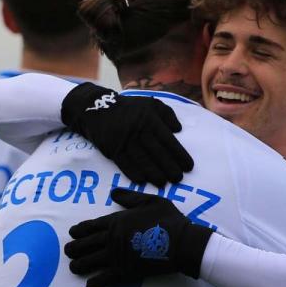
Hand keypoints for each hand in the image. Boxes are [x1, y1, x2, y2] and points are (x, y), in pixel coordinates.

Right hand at [61, 82, 194, 186]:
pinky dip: (133, 172)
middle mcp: (138, 130)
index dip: (179, 154)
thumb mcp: (149, 103)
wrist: (97, 108)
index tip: (188, 166)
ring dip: (153, 173)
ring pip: (141, 160)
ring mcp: (124, 140)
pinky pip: (124, 163)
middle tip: (178, 179)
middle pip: (156, 152)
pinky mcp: (112, 148)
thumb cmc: (129, 108)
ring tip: (163, 183)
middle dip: (169, 167)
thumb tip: (178, 129)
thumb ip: (167, 114)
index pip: (167, 140)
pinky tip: (142, 180)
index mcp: (150, 119)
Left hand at [64, 188, 212, 286]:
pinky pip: (105, 278)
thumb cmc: (168, 219)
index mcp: (117, 221)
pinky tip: (89, 285)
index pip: (91, 226)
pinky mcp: (126, 272)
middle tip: (68, 251)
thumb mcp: (150, 201)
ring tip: (73, 268)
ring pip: (92, 262)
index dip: (79, 230)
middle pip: (86, 244)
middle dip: (75, 248)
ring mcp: (117, 256)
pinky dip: (96, 282)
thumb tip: (113, 192)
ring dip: (80, 265)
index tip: (72, 233)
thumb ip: (129, 197)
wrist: (181, 242)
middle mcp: (112, 239)